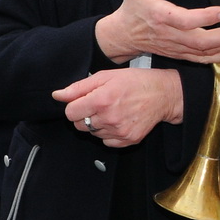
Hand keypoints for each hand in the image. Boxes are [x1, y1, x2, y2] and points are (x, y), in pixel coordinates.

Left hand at [53, 68, 183, 147]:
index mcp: (101, 100)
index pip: (70, 113)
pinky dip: (108, 133)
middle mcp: (109, 118)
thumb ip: (78, 88)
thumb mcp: (104, 76)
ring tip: (110, 111)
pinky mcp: (128, 140)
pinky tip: (118, 120)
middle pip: (79, 125)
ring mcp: (119, 131)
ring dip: (96, 124)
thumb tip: (57, 95)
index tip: (82, 102)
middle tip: (98, 105)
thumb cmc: (134, 82)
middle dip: (83, 115)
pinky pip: (106, 142)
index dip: (74, 106)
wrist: (163, 94)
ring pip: (92, 134)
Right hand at [94, 0, 219, 65]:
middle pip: (200, 41)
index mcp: (160, 16)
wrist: (123, 35)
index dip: (206, 18)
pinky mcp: (179, 53)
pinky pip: (201, 59)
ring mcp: (175, 46)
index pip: (185, 20)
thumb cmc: (132, 7)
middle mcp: (169, 35)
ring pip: (204, 51)